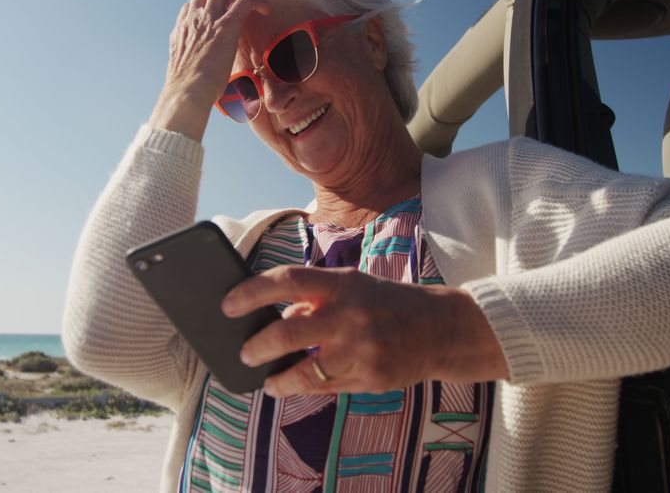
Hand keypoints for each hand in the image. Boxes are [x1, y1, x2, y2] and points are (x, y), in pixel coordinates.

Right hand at [150, 0, 269, 140]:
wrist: (186, 93)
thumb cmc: (187, 92)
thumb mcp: (185, 73)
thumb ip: (192, 67)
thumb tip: (200, 84)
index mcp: (182, 30)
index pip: (191, 4)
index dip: (206, 4)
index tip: (220, 13)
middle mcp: (193, 19)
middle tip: (238, 1)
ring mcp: (208, 20)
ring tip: (252, 3)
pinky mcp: (226, 25)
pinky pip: (243, 0)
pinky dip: (257, 1)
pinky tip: (266, 10)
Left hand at [222, 266, 508, 396]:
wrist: (441, 328)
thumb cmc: (387, 304)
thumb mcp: (353, 287)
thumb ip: (315, 299)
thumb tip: (276, 317)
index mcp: (343, 284)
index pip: (287, 281)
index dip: (252, 292)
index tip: (228, 305)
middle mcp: (351, 315)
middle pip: (288, 332)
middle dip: (257, 346)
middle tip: (244, 352)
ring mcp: (361, 350)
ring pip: (304, 372)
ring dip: (277, 379)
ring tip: (265, 379)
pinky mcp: (370, 378)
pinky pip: (326, 388)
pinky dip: (303, 388)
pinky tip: (291, 386)